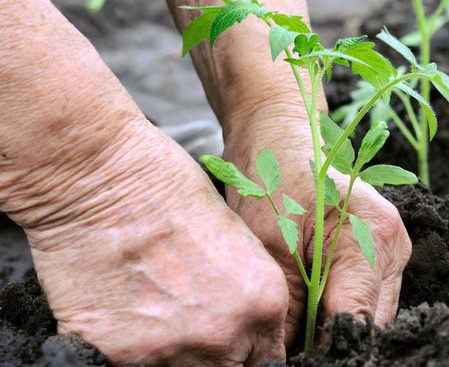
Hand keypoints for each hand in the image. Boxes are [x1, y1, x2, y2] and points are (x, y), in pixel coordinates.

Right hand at [10, 118, 288, 365]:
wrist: (101, 177)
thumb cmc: (169, 188)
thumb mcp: (237, 238)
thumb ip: (247, 292)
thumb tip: (245, 325)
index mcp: (264, 303)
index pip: (268, 361)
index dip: (249, 352)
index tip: (235, 345)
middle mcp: (226, 335)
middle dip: (216, 357)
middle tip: (190, 326)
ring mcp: (172, 350)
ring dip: (171, 354)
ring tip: (153, 315)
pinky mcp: (118, 355)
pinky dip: (126, 351)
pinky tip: (121, 315)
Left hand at [222, 102, 411, 346]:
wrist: (280, 135)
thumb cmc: (271, 177)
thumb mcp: (270, 247)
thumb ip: (289, 309)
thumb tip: (287, 358)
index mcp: (373, 237)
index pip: (357, 320)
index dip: (326, 350)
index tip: (294, 360)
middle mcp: (394, 245)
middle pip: (372, 324)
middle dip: (333, 342)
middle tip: (291, 352)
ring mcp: (393, 249)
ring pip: (372, 315)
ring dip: (337, 329)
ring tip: (297, 334)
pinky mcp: (382, 253)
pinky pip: (367, 298)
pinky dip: (339, 310)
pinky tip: (310, 313)